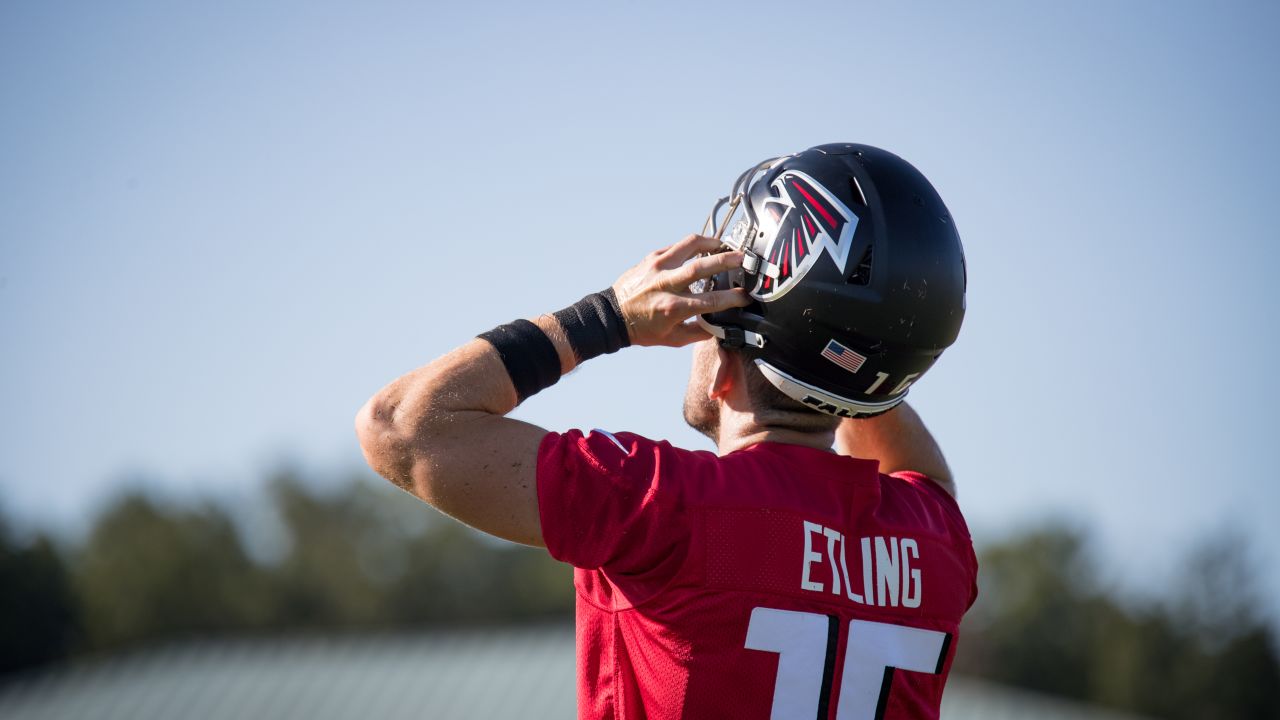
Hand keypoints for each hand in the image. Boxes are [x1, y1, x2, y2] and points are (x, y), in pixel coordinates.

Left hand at [611, 234, 750, 346]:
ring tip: (724, 246)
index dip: (732, 298)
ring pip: (690, 244)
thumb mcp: (674, 339)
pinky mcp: (652, 258)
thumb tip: (723, 326)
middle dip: (727, 260)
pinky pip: (677, 247)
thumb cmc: (643, 329)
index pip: (710, 300)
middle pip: (703, 266)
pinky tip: (702, 251)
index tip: (745, 296)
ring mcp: (658, 267)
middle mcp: (666, 284)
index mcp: (673, 307)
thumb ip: (700, 332)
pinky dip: (693, 247)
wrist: (614, 316)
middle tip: (743, 258)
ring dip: (711, 242)